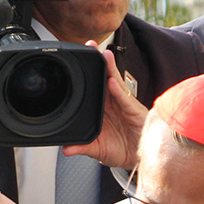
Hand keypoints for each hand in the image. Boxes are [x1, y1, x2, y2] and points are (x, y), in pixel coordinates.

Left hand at [64, 47, 147, 168]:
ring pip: (115, 81)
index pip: (93, 86)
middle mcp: (112, 102)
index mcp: (102, 108)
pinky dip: (118, 90)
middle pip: (105, 77)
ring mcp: (123, 104)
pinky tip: (112, 82)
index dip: (87, 74)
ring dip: (110, 67)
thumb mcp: (97, 149)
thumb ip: (82, 147)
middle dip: (99, 61)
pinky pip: (125, 98)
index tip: (77, 60)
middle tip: (89, 45)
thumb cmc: (121, 149)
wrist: (137, 158)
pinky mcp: (133, 110)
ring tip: (103, 54)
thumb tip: (66, 149)